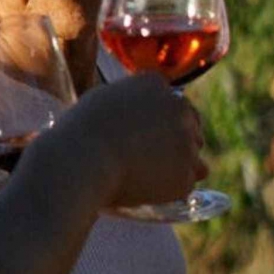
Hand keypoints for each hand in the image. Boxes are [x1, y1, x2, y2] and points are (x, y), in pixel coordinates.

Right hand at [35, 72, 207, 207]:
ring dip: (176, 165)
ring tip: (144, 176)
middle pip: (191, 124)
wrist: (81, 159)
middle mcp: (178, 107)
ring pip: (193, 156)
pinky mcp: (185, 174)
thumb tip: (138, 119)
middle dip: (176, 139)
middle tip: (148, 157)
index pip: (172, 100)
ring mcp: (186, 141)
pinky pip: (185, 183)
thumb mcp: (103, 100)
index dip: (161, 119)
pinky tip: (144, 189)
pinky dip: (169, 190)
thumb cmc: (81, 130)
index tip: (145, 133)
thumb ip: (129, 103)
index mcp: (155, 84)